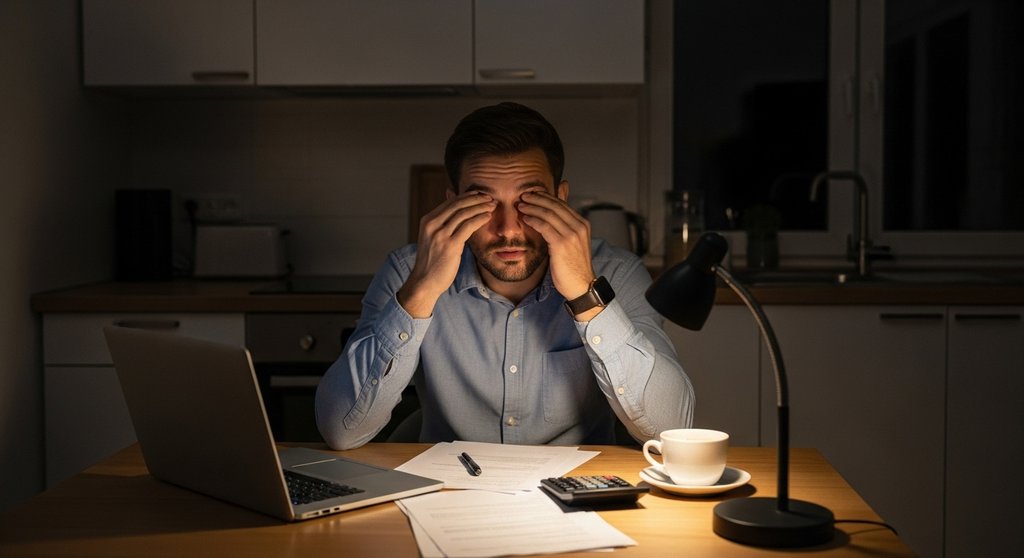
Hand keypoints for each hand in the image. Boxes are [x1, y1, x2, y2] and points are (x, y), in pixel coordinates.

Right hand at [399, 191, 495, 317]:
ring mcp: (440, 235)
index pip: (450, 202)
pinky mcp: (450, 245)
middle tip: (490, 197)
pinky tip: (488, 217)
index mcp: (427, 221)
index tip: (480, 195)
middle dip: (476, 199)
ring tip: (492, 205)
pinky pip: (468, 226)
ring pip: (464, 213)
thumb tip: (455, 213)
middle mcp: (432, 225)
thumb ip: (443, 225)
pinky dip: (480, 219)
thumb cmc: (432, 262)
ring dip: (481, 207)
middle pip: (458, 204)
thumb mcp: (433, 239)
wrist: (424, 282)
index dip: (467, 196)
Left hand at [517, 191, 595, 306]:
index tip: (532, 194)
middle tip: (523, 195)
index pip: (562, 203)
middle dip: (537, 198)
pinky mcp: (562, 244)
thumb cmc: (574, 266)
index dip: (545, 197)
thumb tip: (552, 217)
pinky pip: (544, 226)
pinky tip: (525, 219)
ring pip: (548, 213)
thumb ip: (563, 226)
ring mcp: (571, 234)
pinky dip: (533, 220)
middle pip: (555, 205)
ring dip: (532, 207)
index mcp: (582, 224)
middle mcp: (579, 226)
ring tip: (520, 205)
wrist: (581, 285)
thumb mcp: (572, 242)